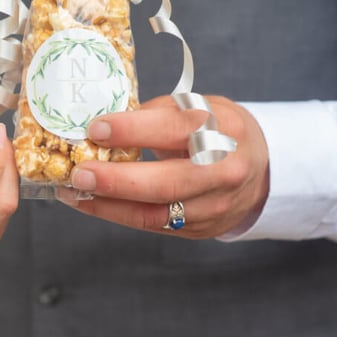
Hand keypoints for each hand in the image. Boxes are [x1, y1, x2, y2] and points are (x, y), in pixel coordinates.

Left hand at [58, 95, 269, 238]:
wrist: (262, 167)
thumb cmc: (217, 130)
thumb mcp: (197, 107)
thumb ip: (156, 114)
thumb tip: (104, 125)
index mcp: (223, 130)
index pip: (174, 129)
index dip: (132, 129)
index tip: (95, 128)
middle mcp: (224, 171)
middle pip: (167, 182)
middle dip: (117, 181)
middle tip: (79, 173)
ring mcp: (215, 205)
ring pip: (156, 213)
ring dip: (108, 204)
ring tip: (74, 191)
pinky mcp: (202, 228)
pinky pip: (154, 225)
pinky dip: (117, 214)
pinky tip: (91, 202)